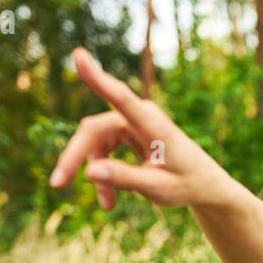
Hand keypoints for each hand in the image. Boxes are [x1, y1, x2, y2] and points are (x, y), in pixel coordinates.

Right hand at [48, 48, 234, 209]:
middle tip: (57, 184)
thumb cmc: (187, 185)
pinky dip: (103, 172)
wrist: (205, 185)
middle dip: (74, 158)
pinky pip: (103, 150)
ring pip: (96, 143)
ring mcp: (132, 123)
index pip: (121, 98)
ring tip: (108, 206)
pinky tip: (110, 200)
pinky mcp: (127, 133)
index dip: (98, 79)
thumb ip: (125, 179)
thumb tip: (89, 173)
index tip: (79, 57)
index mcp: (154, 124)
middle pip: (94, 131)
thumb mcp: (158, 189)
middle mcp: (140, 117)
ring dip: (96, 173)